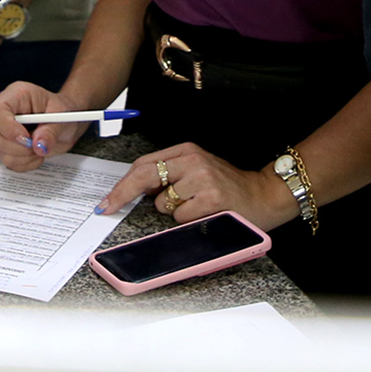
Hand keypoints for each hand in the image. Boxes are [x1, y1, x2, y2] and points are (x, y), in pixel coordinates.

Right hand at [0, 81, 90, 169]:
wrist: (67, 123)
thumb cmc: (64, 112)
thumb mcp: (63, 116)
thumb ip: (51, 131)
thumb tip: (38, 146)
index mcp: (17, 95)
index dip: (7, 127)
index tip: (26, 138)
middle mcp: (6, 113)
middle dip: (19, 147)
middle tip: (39, 146)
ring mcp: (5, 131)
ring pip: (2, 151)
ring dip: (24, 157)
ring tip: (41, 148)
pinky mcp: (8, 147)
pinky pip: (10, 162)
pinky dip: (26, 163)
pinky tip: (37, 154)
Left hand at [97, 142, 298, 230]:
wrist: (263, 195)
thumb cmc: (228, 187)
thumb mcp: (198, 170)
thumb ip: (170, 174)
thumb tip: (137, 191)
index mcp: (187, 151)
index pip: (144, 164)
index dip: (122, 184)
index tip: (107, 200)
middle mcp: (193, 160)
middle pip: (145, 176)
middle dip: (122, 195)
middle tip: (108, 208)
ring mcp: (202, 178)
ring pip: (163, 203)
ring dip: (172, 212)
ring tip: (195, 207)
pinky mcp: (211, 198)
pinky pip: (181, 217)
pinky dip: (187, 221)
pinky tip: (205, 214)